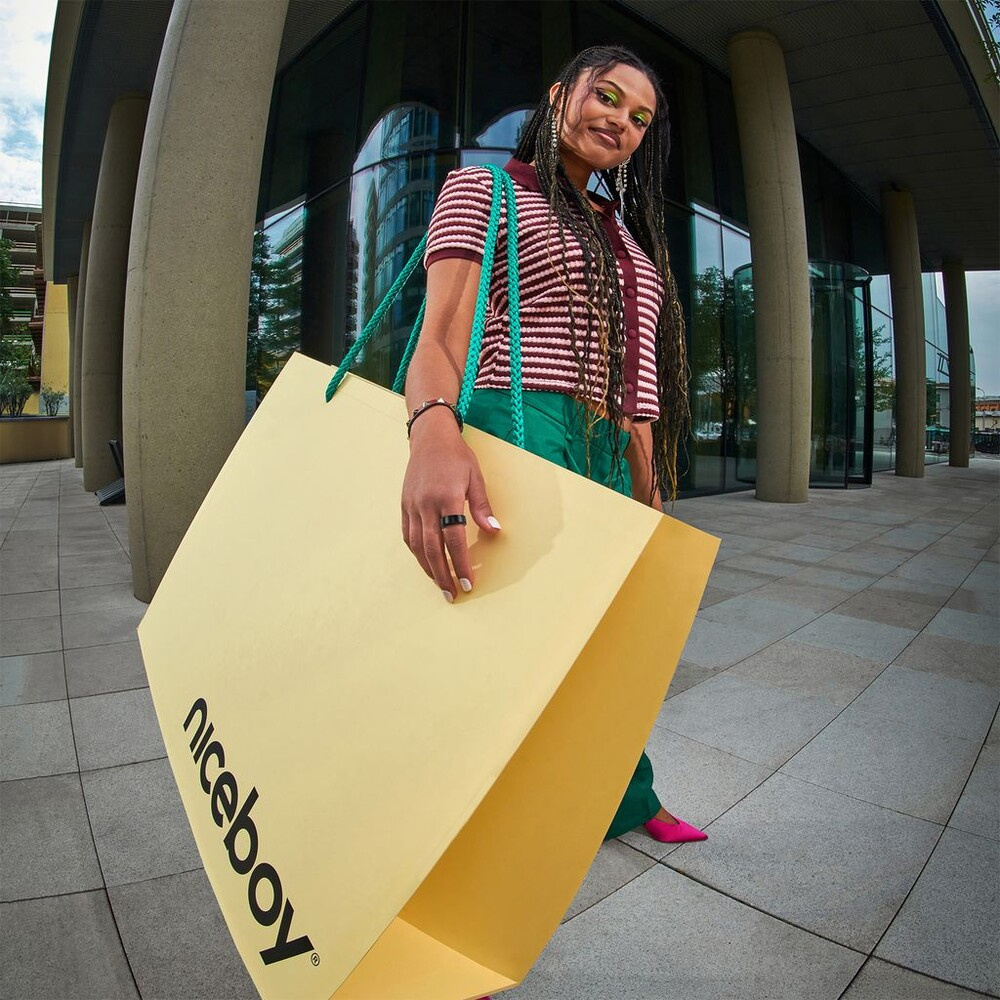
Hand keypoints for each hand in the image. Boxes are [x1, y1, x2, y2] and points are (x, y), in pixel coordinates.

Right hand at [401, 408, 500, 600]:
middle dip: (443, 575)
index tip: (467, 583)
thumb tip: (494, 532)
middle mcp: (425, 504)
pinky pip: (408, 535)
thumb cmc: (457, 457)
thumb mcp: (476, 478)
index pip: (454, 539)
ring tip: (439, 584)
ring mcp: (412, 506)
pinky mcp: (404, 505)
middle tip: (452, 594)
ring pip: (417, 545)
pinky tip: (426, 563)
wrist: (429, 438)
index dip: (460, 564)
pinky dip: (416, 552)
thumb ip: (482, 508)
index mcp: (446, 497)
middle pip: (432, 548)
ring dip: (428, 568)